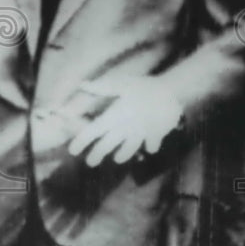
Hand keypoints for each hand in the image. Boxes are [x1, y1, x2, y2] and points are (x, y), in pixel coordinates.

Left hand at [67, 76, 183, 167]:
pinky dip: (149, 147)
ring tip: (117, 158)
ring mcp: (140, 135)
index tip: (72, 150)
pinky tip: (148, 147)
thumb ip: (102, 87)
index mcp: (114, 116)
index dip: (80, 141)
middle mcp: (125, 129)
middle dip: (96, 155)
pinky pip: (151, 146)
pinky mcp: (155, 136)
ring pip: (127, 150)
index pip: (92, 132)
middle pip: (106, 146)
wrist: (172, 92)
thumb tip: (82, 85)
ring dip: (121, 155)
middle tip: (90, 162)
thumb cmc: (145, 86)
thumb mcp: (122, 83)